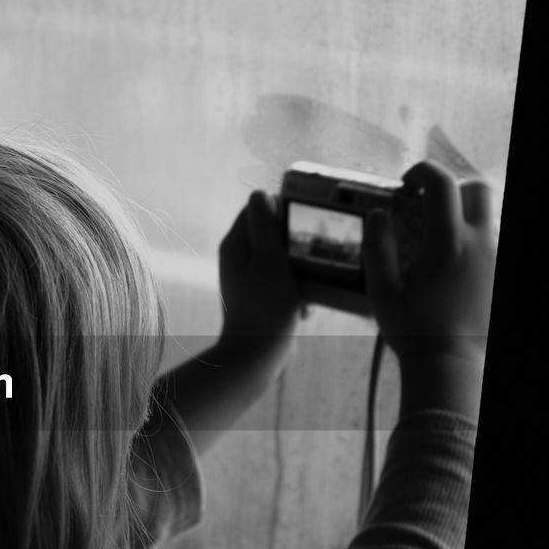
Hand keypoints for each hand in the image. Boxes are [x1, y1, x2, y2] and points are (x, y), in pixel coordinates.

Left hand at [218, 191, 304, 353]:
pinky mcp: (260, 297)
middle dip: (296, 242)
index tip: (306, 221)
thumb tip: (260, 193)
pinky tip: (305, 306)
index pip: (258, 208)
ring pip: (282, 259)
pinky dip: (296, 290)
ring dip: (300, 268)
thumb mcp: (269, 259)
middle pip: (272, 233)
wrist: (256, 355)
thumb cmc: (264, 306)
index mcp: (235, 244)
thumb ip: (264, 225)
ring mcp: (249, 278)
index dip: (284, 210)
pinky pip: (283, 282)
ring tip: (309, 284)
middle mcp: (238, 258)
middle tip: (313, 253)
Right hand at [362, 161, 495, 365]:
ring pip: (488, 216)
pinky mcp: (500, 275)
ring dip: (463, 216)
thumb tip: (378, 214)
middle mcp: (480, 244)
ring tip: (439, 241)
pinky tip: (454, 266)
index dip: (421, 171)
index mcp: (448, 243)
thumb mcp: (382, 291)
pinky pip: (491, 243)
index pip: (441, 183)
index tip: (406, 183)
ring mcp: (495, 259)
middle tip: (428, 207)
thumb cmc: (414, 332)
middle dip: (452, 188)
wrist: (452, 365)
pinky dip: (473, 241)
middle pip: (478, 188)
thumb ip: (376, 247)